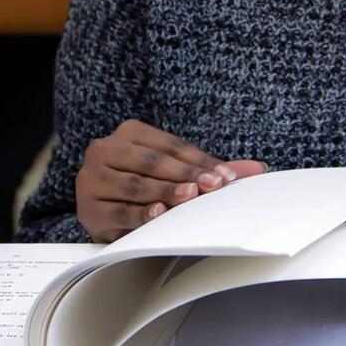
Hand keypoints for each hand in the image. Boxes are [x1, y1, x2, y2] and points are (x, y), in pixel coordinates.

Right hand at [76, 119, 266, 241]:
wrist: (102, 211)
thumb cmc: (143, 188)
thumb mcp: (173, 174)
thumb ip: (209, 169)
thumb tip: (257, 169)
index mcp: (128, 132)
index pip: (169, 145)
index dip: (199, 160)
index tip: (226, 176)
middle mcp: (104, 149)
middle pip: (152, 161)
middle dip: (187, 174)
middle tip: (214, 186)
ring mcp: (92, 178)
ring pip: (136, 185)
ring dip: (165, 192)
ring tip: (191, 196)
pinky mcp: (88, 207)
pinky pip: (119, 211)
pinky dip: (141, 213)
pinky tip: (159, 213)